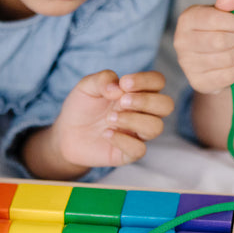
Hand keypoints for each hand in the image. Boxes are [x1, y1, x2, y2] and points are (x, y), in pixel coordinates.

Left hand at [24, 70, 173, 175]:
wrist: (67, 134)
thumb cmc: (82, 107)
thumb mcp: (87, 86)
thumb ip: (103, 79)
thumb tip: (118, 87)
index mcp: (137, 92)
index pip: (157, 82)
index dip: (146, 80)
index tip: (124, 82)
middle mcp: (142, 112)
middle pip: (166, 105)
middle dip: (146, 101)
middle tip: (121, 101)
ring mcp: (137, 133)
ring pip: (156, 127)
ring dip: (134, 120)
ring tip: (110, 118)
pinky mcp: (128, 153)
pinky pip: (139, 149)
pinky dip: (123, 140)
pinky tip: (107, 133)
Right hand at [173, 0, 233, 93]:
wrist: (218, 60)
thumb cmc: (222, 31)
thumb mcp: (227, 14)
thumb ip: (229, 4)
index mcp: (187, 19)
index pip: (214, 19)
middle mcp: (181, 41)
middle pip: (221, 41)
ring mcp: (187, 64)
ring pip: (227, 59)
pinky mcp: (198, 82)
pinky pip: (228, 76)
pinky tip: (233, 64)